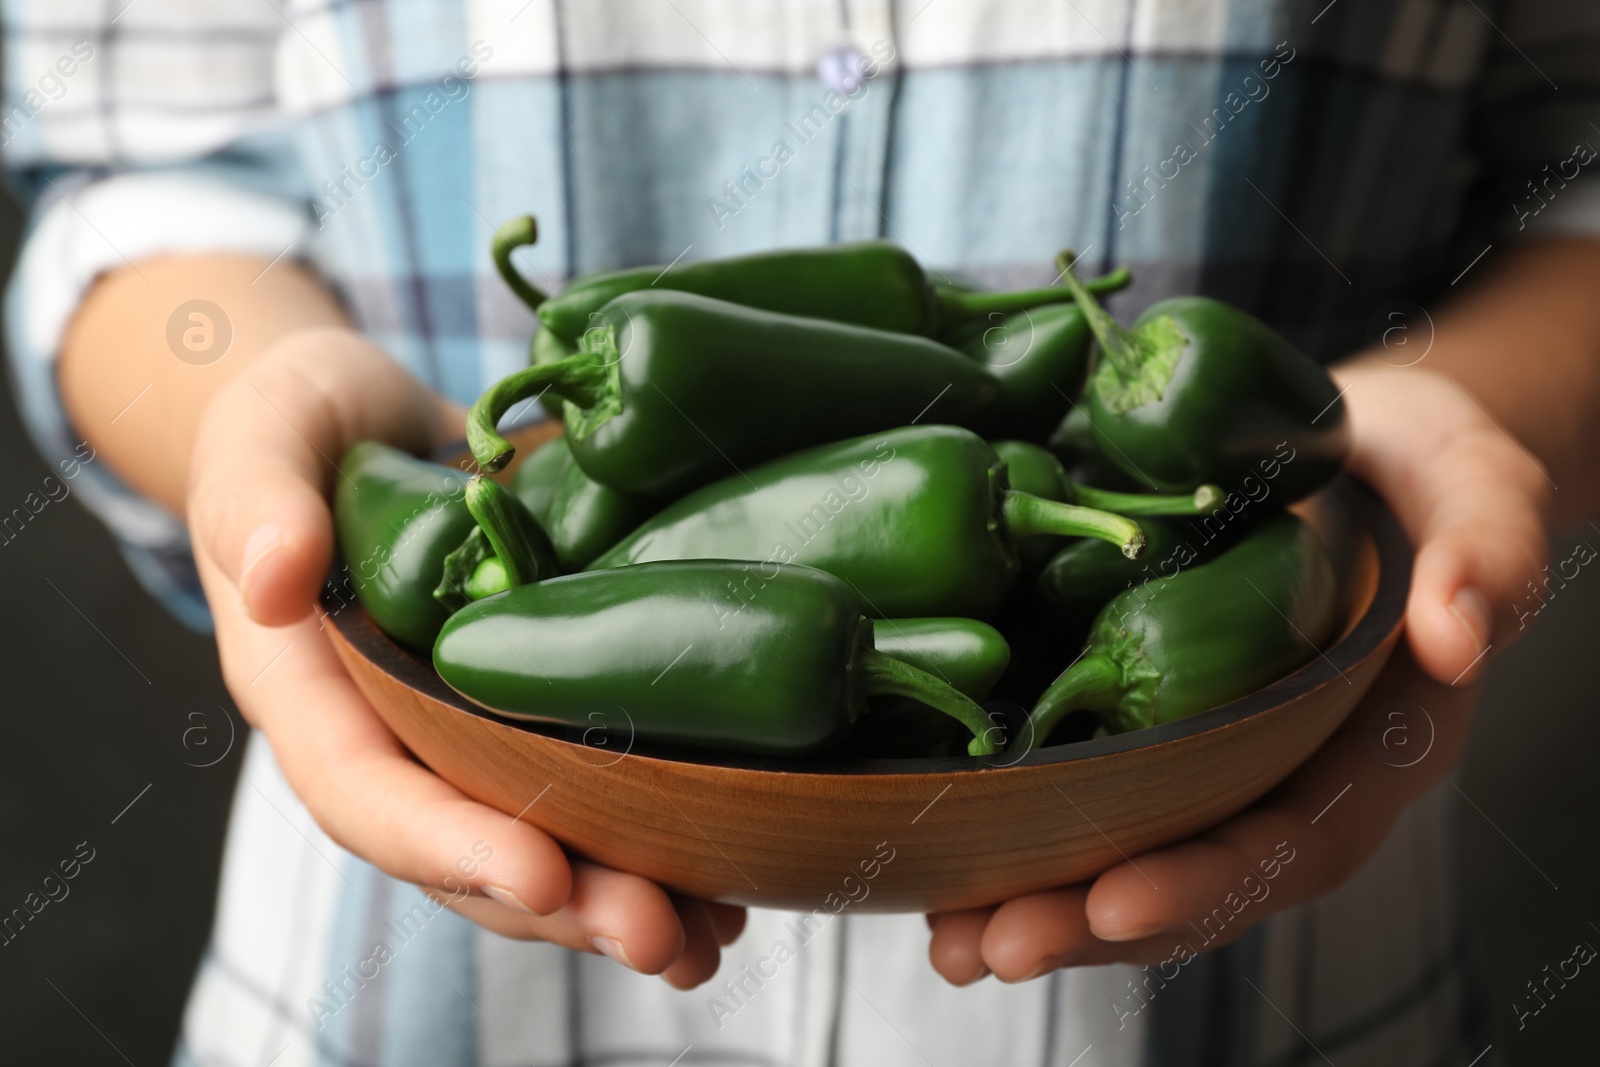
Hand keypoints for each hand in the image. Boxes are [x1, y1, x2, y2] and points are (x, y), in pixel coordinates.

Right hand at [188, 328, 743, 987]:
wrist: (360, 424)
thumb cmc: (297, 426)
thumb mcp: (263, 437)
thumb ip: (254, 499)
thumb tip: (275, 575)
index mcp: (309, 697)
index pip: (367, 795)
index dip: (448, 845)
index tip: (541, 874)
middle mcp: (390, 740)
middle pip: (465, 853)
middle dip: (562, 906)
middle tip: (658, 935)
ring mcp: (464, 737)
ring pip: (536, 848)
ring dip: (618, 903)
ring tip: (706, 939)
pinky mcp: (532, 715)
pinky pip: (586, 799)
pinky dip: (655, 849)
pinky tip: (730, 886)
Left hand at [925, 361, 1550, 983]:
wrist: (1353, 443)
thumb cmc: (1423, 469)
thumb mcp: (1477, 485)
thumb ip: (1488, 550)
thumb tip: (1459, 633)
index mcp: (1368, 750)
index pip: (1294, 843)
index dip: (1207, 882)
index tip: (1114, 901)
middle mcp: (1281, 772)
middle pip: (1190, 875)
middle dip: (1088, 920)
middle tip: (993, 945)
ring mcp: (1207, 752)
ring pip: (1124, 852)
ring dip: (1033, 902)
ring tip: (950, 942)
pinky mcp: (1144, 715)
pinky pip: (1082, 791)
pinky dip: (1013, 832)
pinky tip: (938, 858)